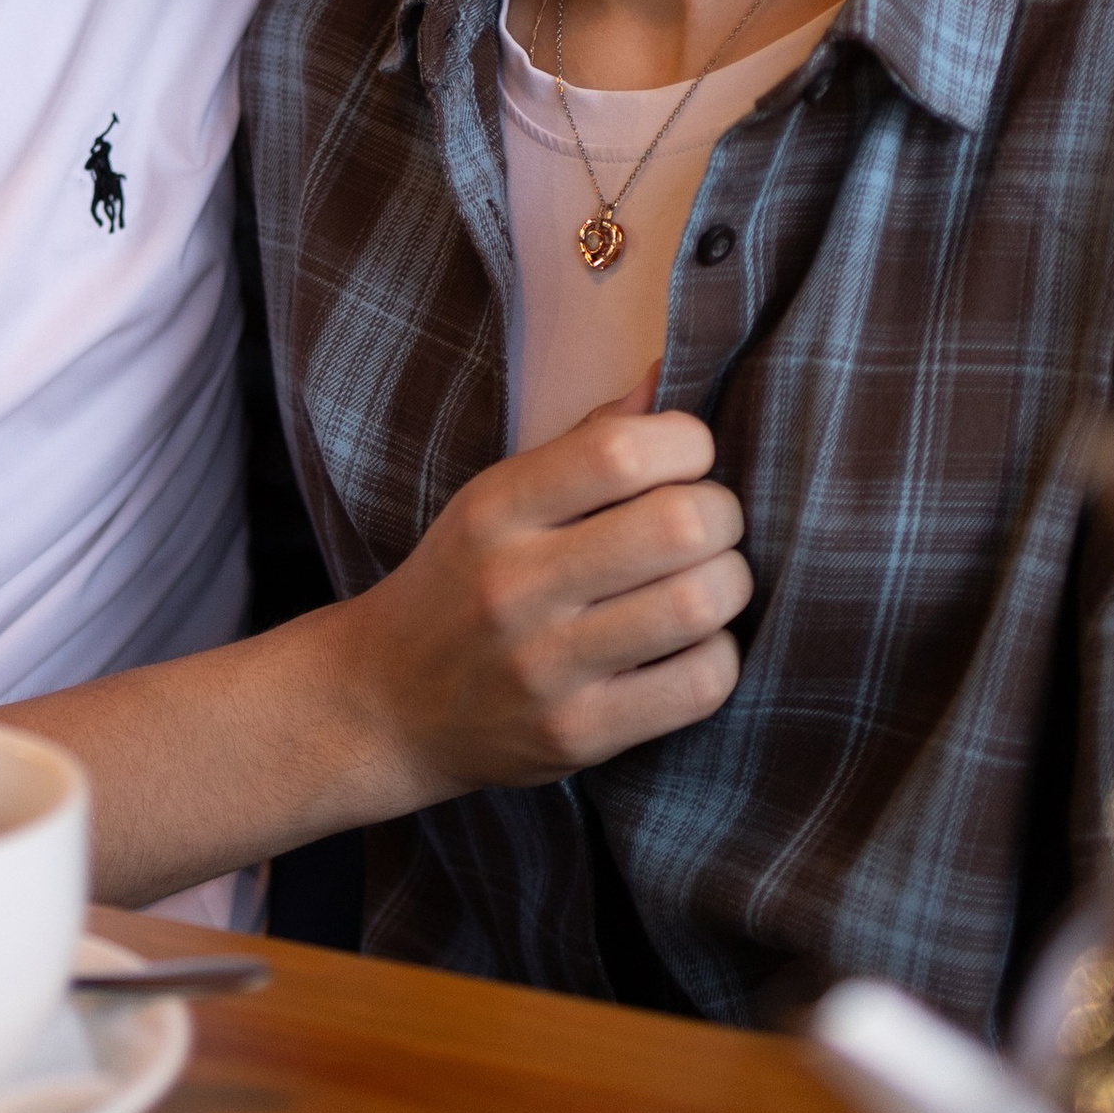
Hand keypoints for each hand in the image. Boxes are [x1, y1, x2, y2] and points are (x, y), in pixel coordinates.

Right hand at [341, 397, 747, 808]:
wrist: (385, 706)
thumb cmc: (460, 584)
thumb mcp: (496, 500)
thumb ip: (583, 443)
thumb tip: (663, 377)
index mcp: (496, 509)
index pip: (622, 450)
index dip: (687, 444)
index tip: (686, 461)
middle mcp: (516, 586)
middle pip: (680, 525)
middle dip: (722, 515)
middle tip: (708, 526)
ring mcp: (546, 667)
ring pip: (700, 605)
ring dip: (728, 585)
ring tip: (706, 584)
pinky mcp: (577, 735)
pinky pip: (699, 685)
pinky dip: (717, 657)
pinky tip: (689, 647)